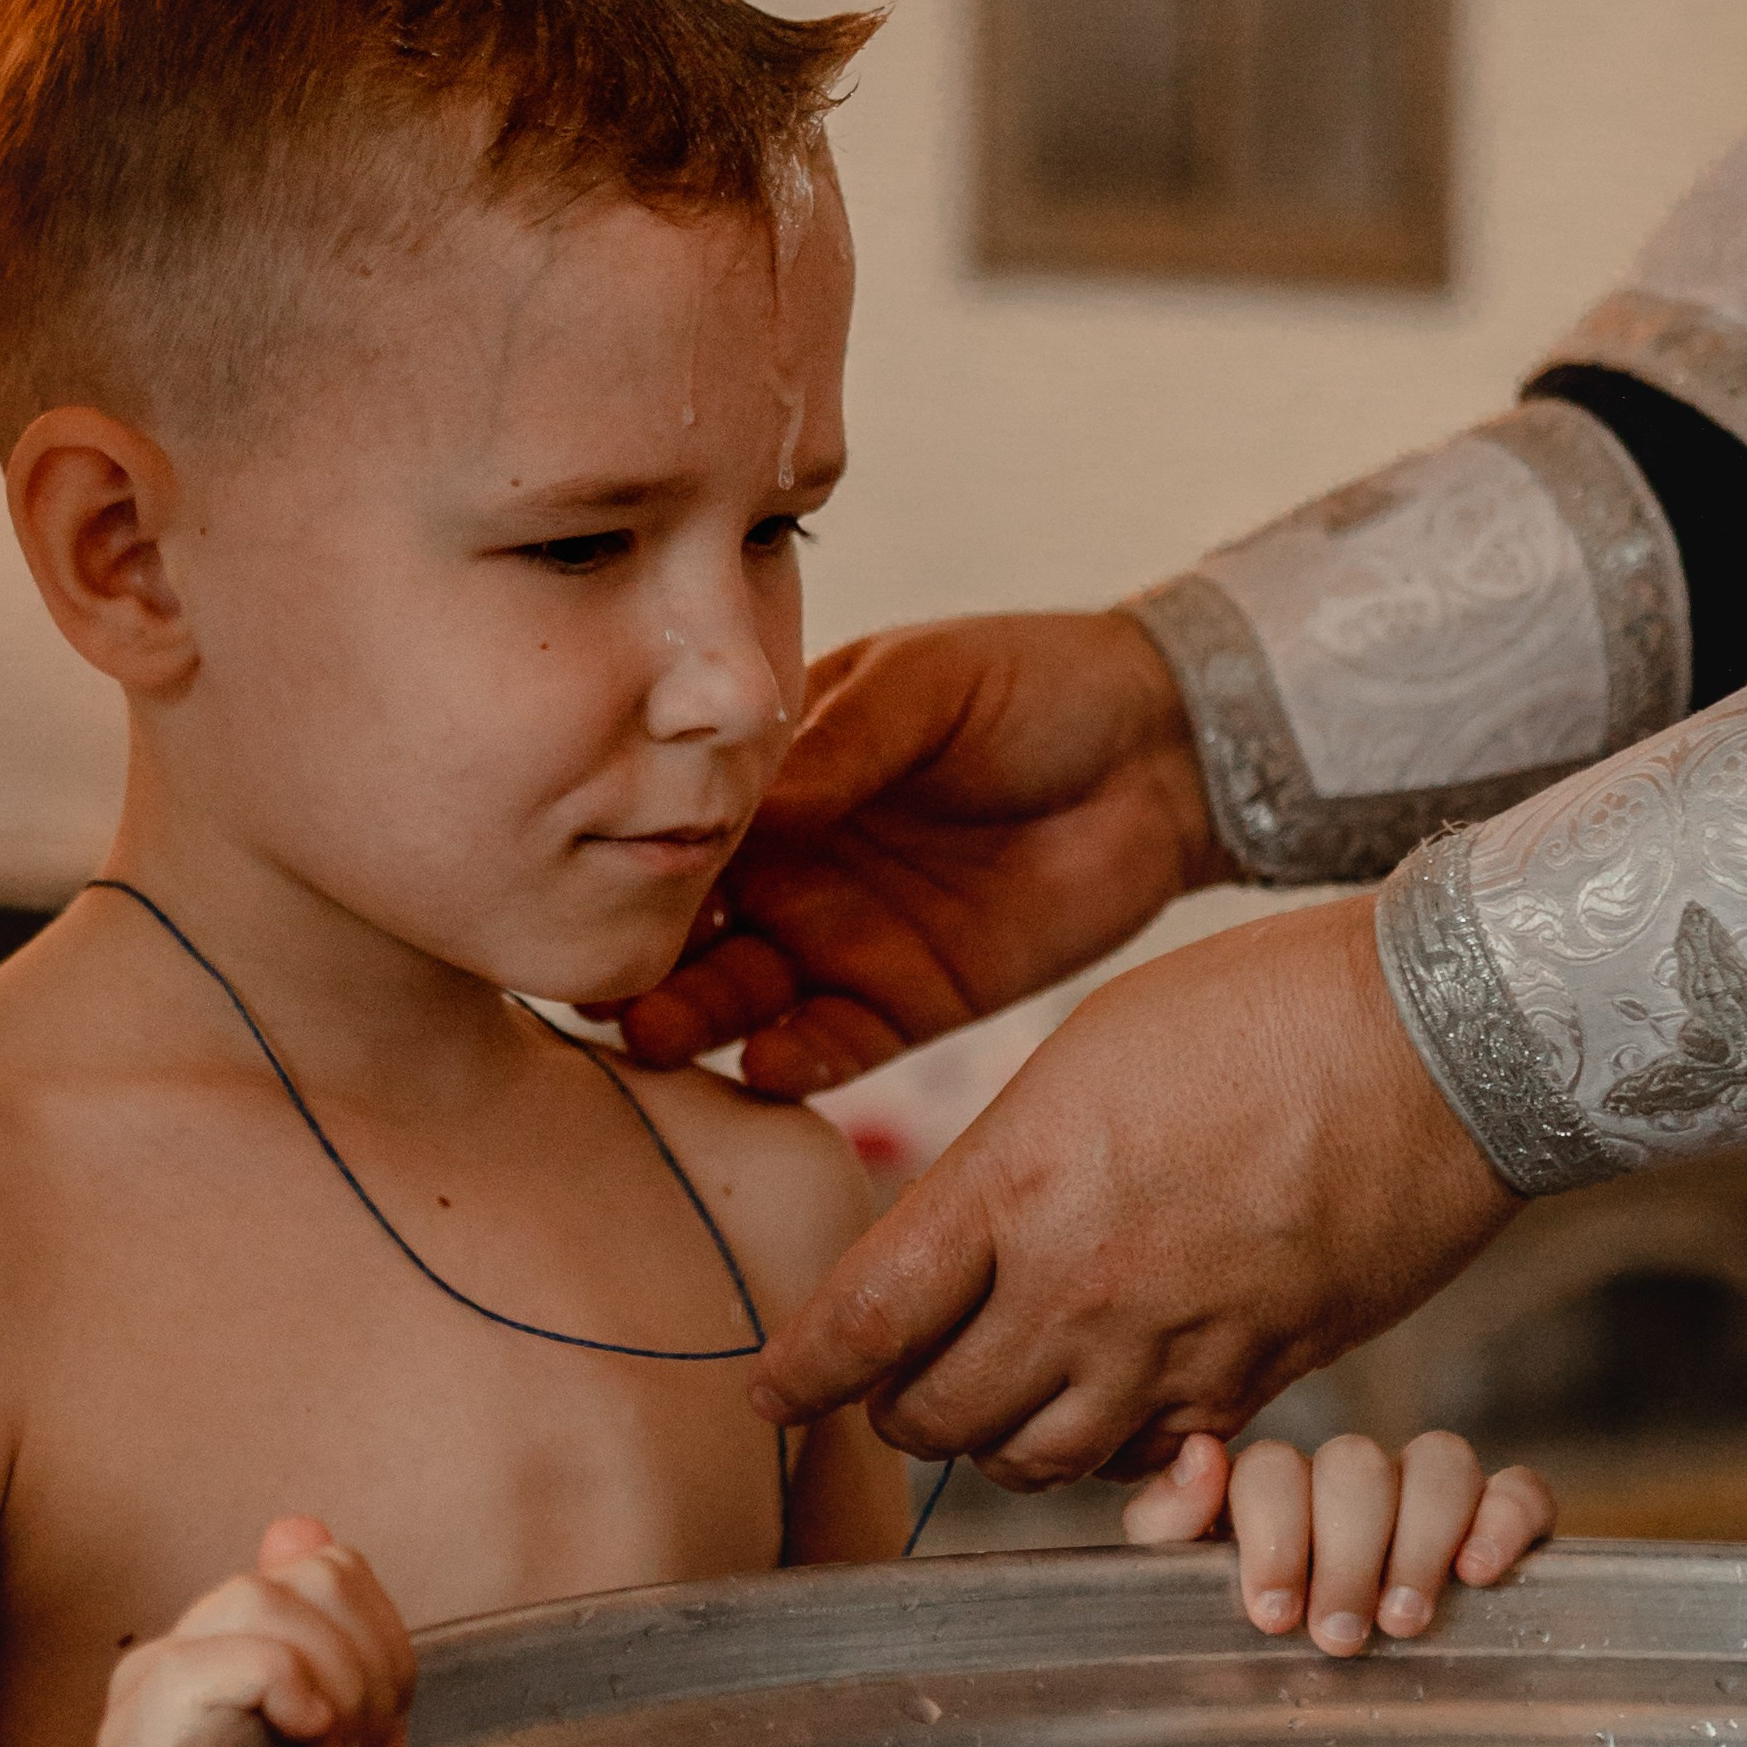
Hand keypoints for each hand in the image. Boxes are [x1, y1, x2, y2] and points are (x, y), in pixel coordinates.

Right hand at [93, 1517, 413, 1746]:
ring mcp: (143, 1718)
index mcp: (212, 1660)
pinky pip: (204, 1667)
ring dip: (335, 1681)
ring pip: (258, 1605)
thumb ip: (319, 1649)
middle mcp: (167, 1671)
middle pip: (299, 1576)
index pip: (319, 1563)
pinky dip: (279, 1685)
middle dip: (372, 1659)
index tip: (391, 1733)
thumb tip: (302, 1528)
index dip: (382, 1633)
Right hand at [613, 612, 1224, 1091]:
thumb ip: (842, 741)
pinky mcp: (909, 1004)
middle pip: (688, 924)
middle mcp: (793, 868)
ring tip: (655, 1031)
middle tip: (593, 981)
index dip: (626, 851)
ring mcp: (844, 942)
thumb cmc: (1039, 685)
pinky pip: (835, 1045)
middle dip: (637, 954)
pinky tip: (767, 1062)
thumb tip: (745, 797)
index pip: (677, 822)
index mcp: (778, 779)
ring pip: (742, 997)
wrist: (1169, 751)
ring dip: (694, 1019)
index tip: (577, 877)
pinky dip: (798, 1062)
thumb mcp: (927, 684)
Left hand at [750, 894, 1517, 1481]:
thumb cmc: (1260, 1010)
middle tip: (887, 1385)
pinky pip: (1149, 1463)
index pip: (863, 1323)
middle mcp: (1078, 1289)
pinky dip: (1110, 1454)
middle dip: (893, 1410)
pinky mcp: (1256, 1382)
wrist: (1439, 1040)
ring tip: (989, 1403)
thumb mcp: (1083, 1056)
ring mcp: (1170, 1350)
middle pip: (933, 1415)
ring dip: (995, 1441)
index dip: (798, 1376)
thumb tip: (966, 1234)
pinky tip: (1107, 1407)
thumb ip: (1007, 1166)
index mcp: (1015, 1188)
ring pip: (1034, 1461)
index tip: (770, 1393)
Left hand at [1121, 1429, 1555, 1653]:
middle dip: (1347, 1554)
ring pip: (1439, 1460)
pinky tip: (1480, 1574)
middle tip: (1339, 1636)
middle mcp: (1351, 1483)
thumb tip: (1202, 1455)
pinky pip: (1518, 1489)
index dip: (1274, 1533)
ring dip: (1421, 1539)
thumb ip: (1170, 1526)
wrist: (1326, 1720)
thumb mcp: (1187, 1594)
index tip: (1273, 1614)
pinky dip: (1504, 1519)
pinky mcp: (1501, 1522)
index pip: (1273, 1467)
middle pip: (1356, 1464)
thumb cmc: (1253, 1648)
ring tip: (1405, 1622)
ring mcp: (1428, 1497)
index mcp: (1275, 1494)